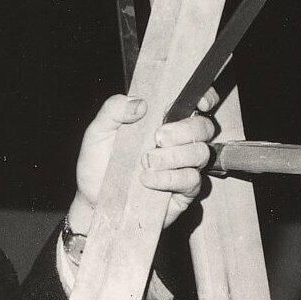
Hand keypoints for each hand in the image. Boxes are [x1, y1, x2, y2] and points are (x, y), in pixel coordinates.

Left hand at [67, 91, 218, 235]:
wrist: (94, 200)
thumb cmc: (98, 165)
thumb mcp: (97, 132)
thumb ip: (113, 110)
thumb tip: (141, 102)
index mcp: (162, 121)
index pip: (194, 104)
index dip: (206, 99)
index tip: (198, 104)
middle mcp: (178, 142)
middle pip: (204, 128)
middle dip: (184, 130)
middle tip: (158, 138)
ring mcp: (184, 167)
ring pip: (200, 153)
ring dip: (174, 155)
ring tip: (146, 163)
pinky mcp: (184, 192)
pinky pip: (191, 180)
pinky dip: (170, 177)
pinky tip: (148, 180)